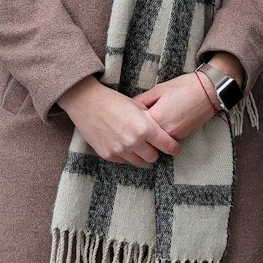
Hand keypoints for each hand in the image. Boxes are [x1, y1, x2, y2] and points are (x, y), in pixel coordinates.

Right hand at [60, 77, 180, 165]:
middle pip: (153, 158)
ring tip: (135, 142)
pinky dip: (124, 154)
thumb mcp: (139, 107)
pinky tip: (121, 142)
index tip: (175, 148)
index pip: (168, 146)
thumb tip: (163, 132)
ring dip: (139, 154)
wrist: (87, 103)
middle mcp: (134, 142)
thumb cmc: (115, 102)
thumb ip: (151, 121)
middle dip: (154, 151)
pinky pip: (122, 160)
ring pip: (138, 161)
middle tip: (151, 144)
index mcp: (145, 128)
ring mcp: (120, 150)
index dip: (173, 148)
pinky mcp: (107, 155)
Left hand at [133, 73, 219, 143]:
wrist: (210, 91)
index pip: (135, 126)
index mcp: (156, 117)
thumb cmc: (185, 86)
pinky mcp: (183, 137)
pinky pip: (167, 139)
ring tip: (152, 123)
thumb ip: (142, 100)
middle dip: (140, 132)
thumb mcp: (159, 89)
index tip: (129, 119)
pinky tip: (165, 123)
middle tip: (136, 125)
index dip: (130, 122)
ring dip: (151, 136)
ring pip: (156, 141)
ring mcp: (175, 135)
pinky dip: (163, 135)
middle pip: (144, 137)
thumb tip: (128, 107)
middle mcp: (165, 130)